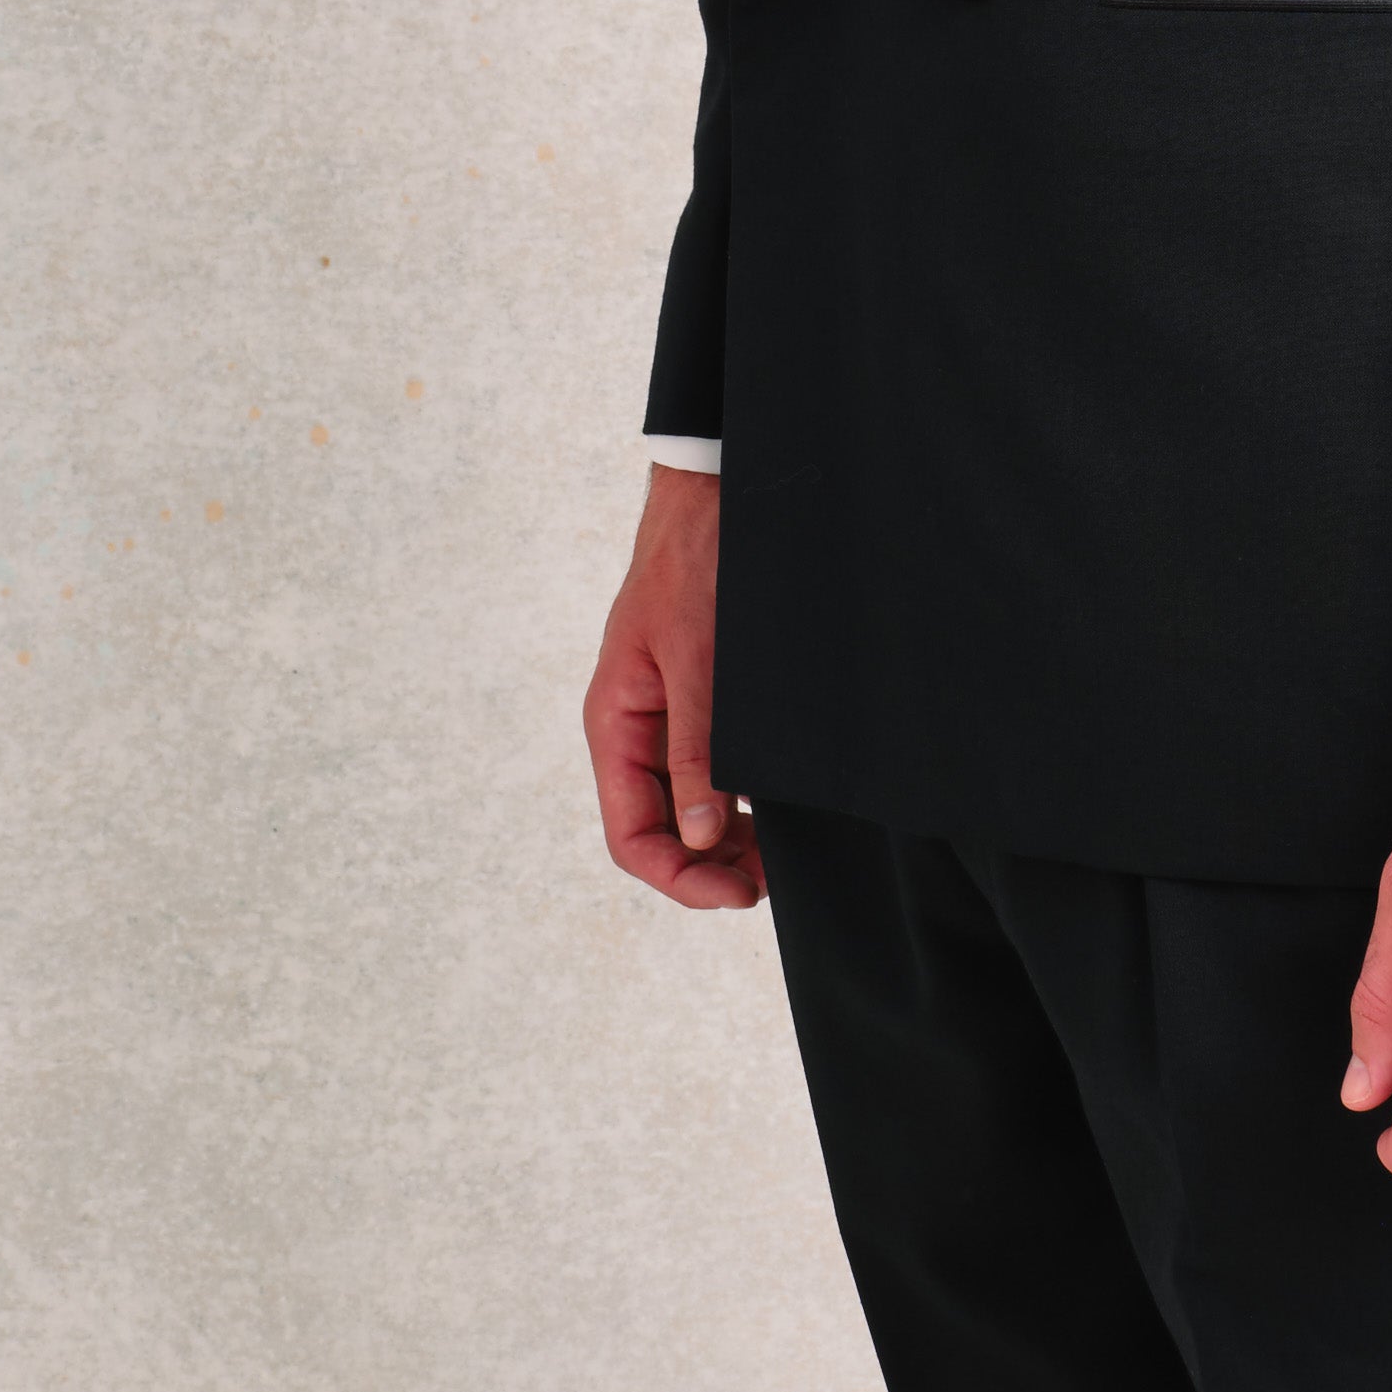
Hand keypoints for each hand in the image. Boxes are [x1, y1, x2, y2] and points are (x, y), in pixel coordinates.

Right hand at [583, 464, 767, 909]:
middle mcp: (632, 731)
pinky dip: (736, 801)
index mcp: (615, 725)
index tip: (737, 894)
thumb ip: (696, 751)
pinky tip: (771, 809)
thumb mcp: (697, 661)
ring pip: (683, 808)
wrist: (713, 496)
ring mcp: (662, 718)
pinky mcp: (694, 702)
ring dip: (725, 841)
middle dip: (708, 868)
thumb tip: (702, 838)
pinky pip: (704, 772)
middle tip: (768, 884)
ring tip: (775, 859)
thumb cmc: (696, 566)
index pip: (632, 836)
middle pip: (656, 831)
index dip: (680, 878)